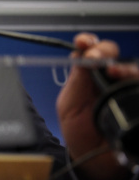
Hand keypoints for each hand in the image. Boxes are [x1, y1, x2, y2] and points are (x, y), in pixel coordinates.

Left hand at [56, 32, 138, 179]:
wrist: (94, 159)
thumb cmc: (79, 131)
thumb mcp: (69, 105)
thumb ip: (75, 81)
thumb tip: (81, 55)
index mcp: (86, 75)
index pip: (88, 50)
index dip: (87, 42)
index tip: (83, 42)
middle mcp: (107, 77)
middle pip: (111, 53)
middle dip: (104, 49)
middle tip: (97, 56)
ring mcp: (124, 88)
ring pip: (131, 67)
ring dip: (123, 65)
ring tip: (112, 71)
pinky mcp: (136, 99)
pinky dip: (135, 79)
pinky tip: (127, 81)